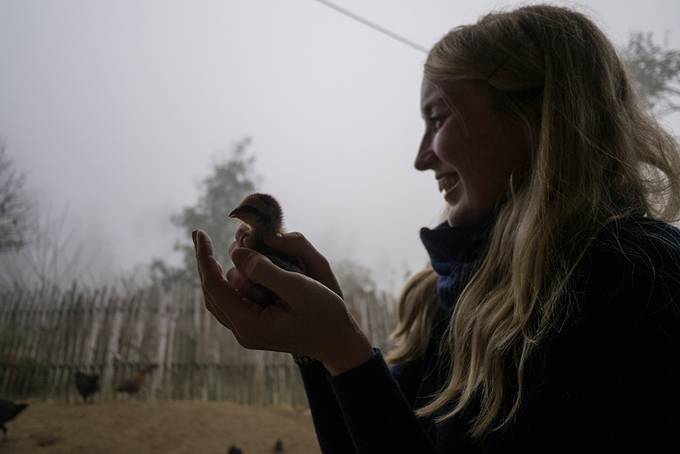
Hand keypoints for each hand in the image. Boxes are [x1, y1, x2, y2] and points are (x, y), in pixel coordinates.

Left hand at [193, 228, 372, 373]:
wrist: (339, 342)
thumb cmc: (324, 314)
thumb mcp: (299, 288)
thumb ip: (266, 270)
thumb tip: (235, 253)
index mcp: (249, 324)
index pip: (214, 286)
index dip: (204, 258)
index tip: (200, 233)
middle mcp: (243, 330)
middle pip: (211, 292)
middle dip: (205, 262)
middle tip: (201, 235)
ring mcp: (249, 331)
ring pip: (221, 296)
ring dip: (220, 270)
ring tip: (223, 246)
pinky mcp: (256, 326)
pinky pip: (234, 300)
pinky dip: (232, 280)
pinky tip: (240, 264)